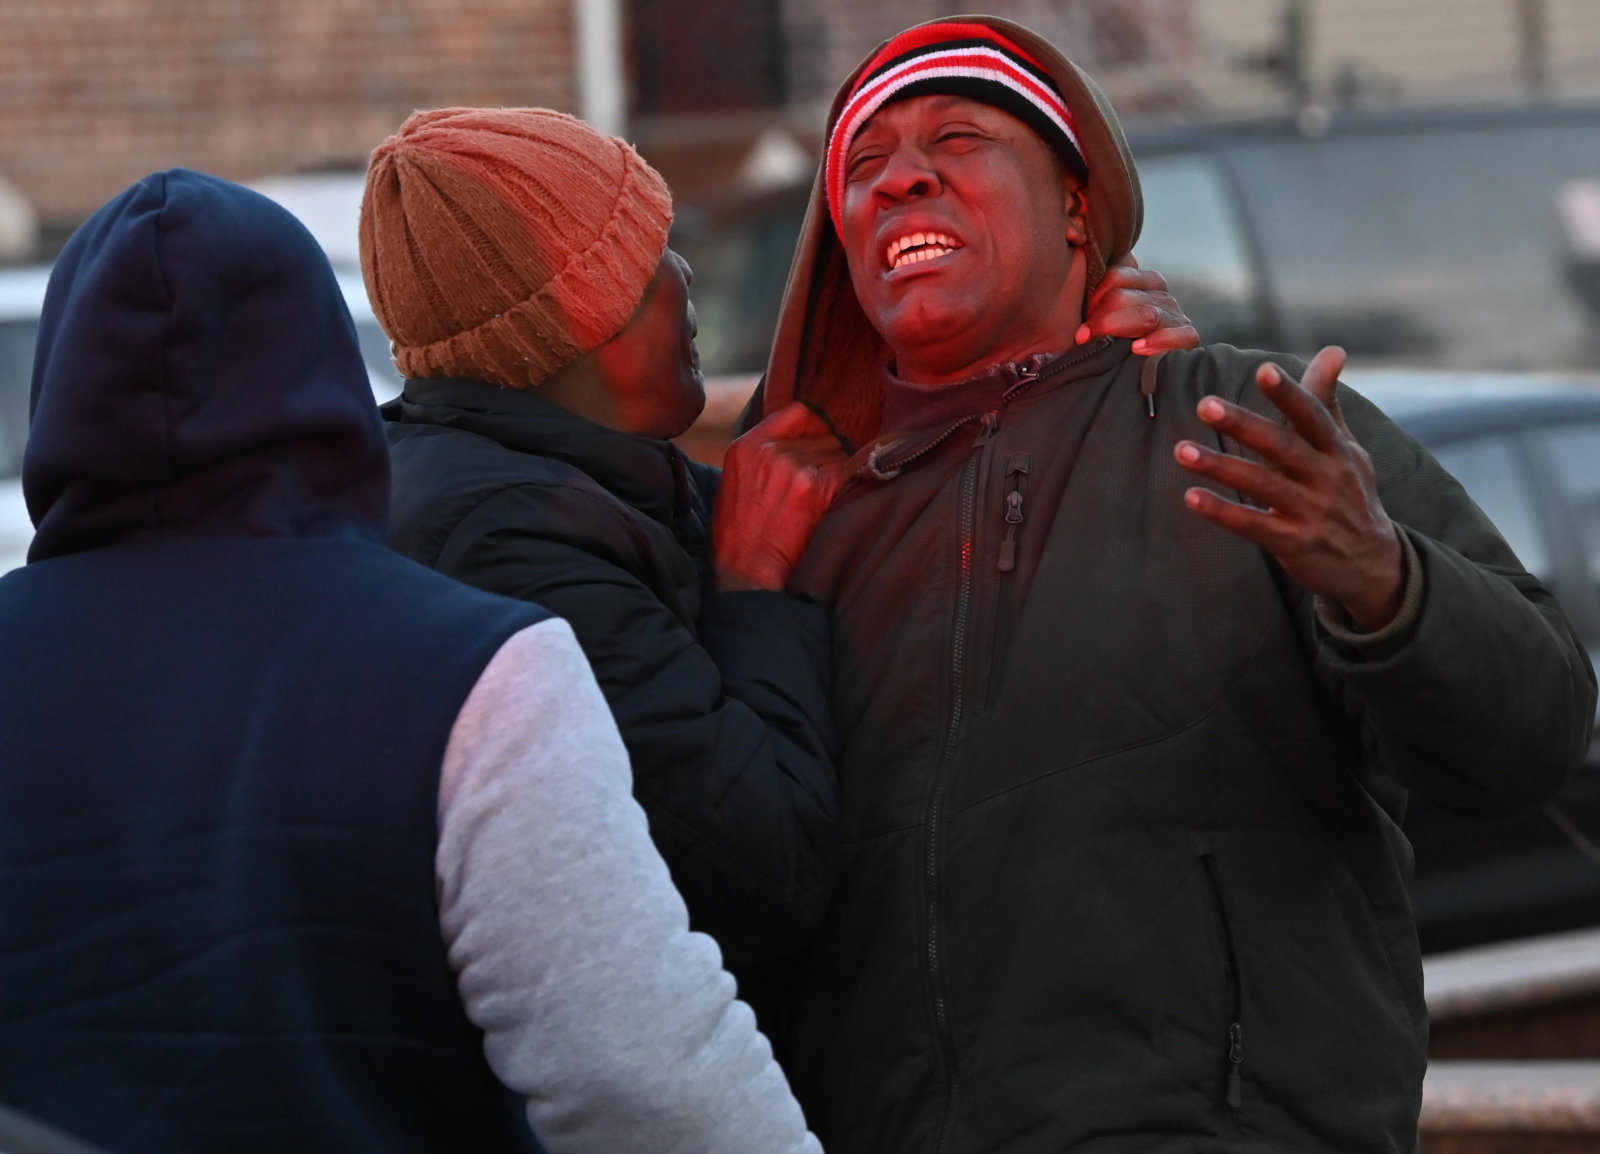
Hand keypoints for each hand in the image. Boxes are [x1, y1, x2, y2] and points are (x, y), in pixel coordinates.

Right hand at [712, 402, 848, 592]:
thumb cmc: (739, 537)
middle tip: (817, 488)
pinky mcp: (814, 486)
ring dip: (837, 476)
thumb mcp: (736, 484)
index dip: (813, 428)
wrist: (745, 574)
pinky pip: (847, 474)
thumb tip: (796, 444)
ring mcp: (792, 465)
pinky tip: (829, 510)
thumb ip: (762, 457)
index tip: (815, 447)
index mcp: (746, 446)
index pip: (797, 412)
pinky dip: (845, 490)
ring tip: (819, 503)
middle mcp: (769, 449)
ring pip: (839, 455)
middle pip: (824, 435)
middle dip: (827, 458)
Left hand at [1075, 254, 1199, 354]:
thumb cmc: (1112, 341)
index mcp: (1141, 281)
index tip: (1079, 320)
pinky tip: (1137, 349)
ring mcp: (1175, 314)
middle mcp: (1160, 294)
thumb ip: (1094, 291)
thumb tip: (1076, 247)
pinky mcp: (1188, 336)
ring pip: (1146, 313)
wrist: (1141, 375)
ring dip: (1118, 329)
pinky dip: (1158, 341)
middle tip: (1081, 337)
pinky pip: (1179, 334)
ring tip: (1098, 343)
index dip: (1094, 297)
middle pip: (1123, 296)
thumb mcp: (1100, 314)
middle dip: (1100, 319)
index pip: (1115, 276)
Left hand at [1173, 346, 1404, 630]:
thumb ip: (1327, 402)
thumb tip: (1332, 350)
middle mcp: (1328, 478)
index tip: (1264, 370)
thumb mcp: (1347, 449)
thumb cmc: (1349, 495)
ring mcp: (1311, 512)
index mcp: (1339, 450)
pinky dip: (1222, 512)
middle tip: (1205, 403)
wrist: (1372, 565)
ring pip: (1262, 485)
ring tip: (1181, 450)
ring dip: (1220, 466)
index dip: (1290, 394)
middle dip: (1244, 424)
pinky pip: (1253, 526)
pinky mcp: (1294, 543)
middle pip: (1283, 447)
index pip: (1314, 416)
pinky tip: (1191, 497)